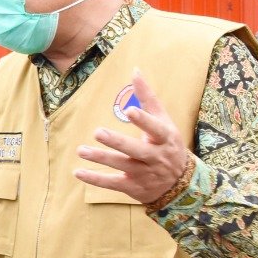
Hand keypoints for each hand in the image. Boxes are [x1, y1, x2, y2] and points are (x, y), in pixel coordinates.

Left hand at [74, 69, 189, 203]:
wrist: (180, 184)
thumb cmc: (167, 144)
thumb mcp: (163, 121)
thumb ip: (148, 97)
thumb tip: (135, 70)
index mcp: (165, 138)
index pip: (155, 128)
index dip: (143, 121)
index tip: (129, 110)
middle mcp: (155, 157)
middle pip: (135, 149)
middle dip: (117, 142)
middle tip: (98, 132)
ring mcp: (144, 174)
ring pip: (121, 166)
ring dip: (100, 158)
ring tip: (81, 150)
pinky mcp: (132, 187)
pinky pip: (112, 183)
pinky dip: (95, 179)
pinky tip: (78, 172)